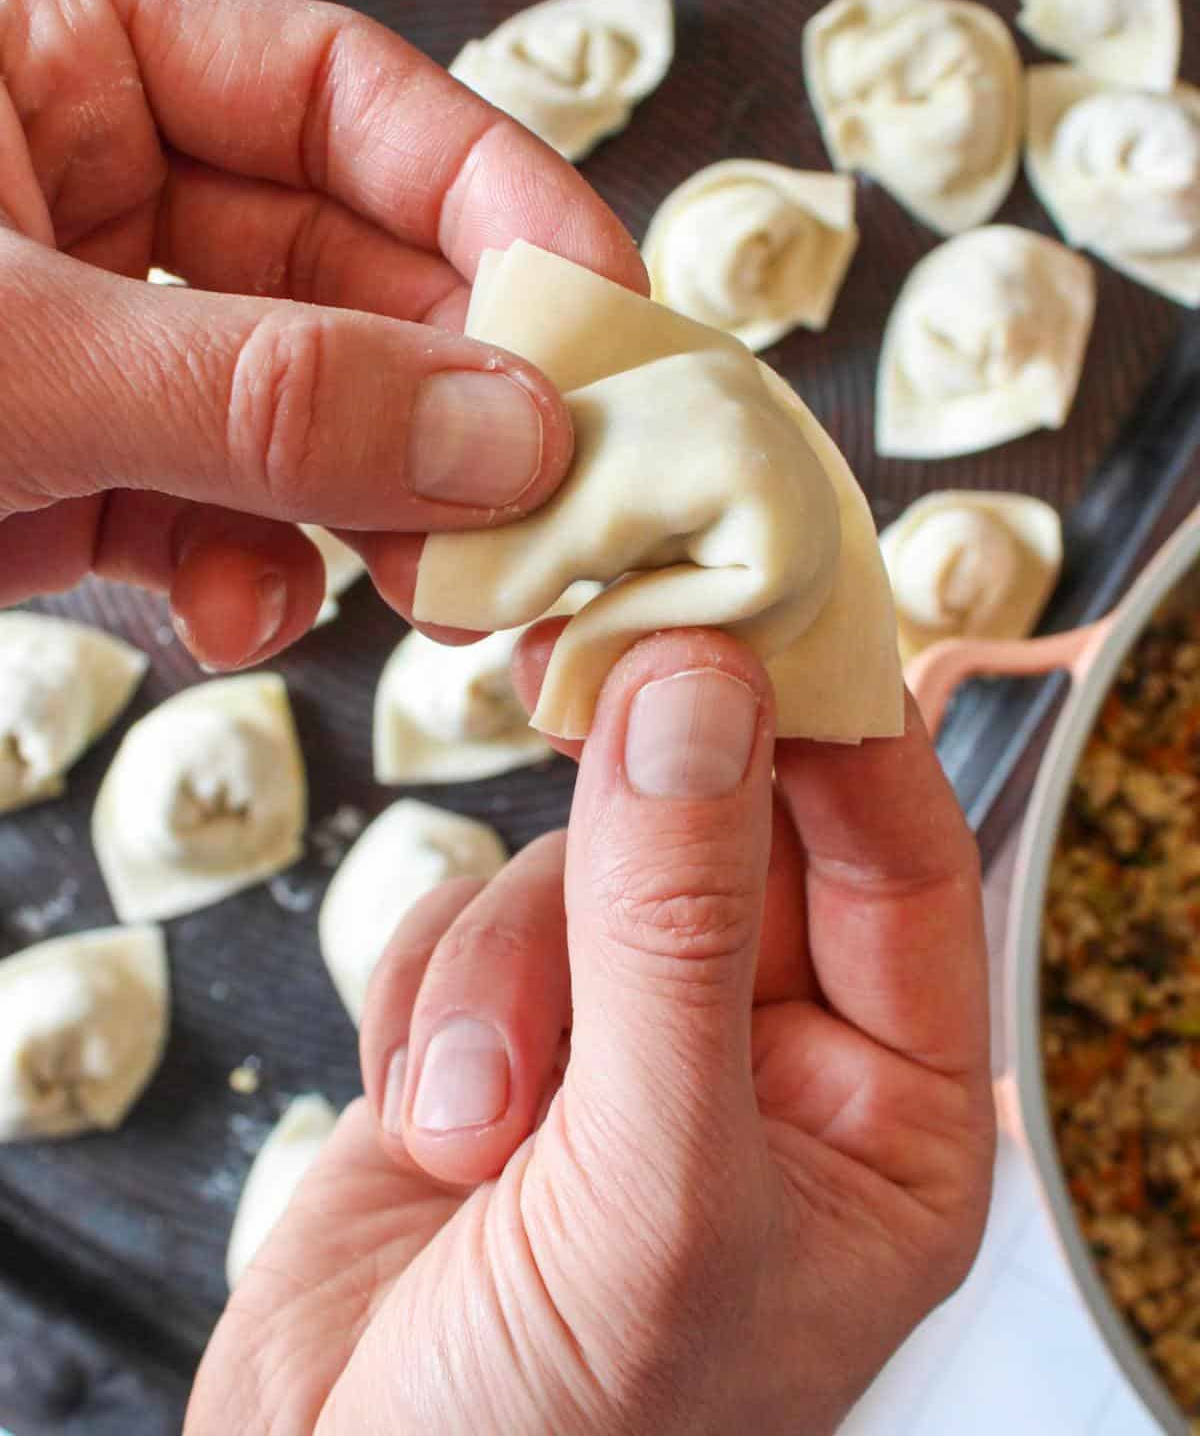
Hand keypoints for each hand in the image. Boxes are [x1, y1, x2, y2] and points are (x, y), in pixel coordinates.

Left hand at [0, 0, 643, 665]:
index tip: (603, 312)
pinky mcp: (73, 478)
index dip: (494, 199)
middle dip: (451, 400)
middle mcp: (92, 195)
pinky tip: (239, 614)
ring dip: (379, 513)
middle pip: (351, 277)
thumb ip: (263, 394)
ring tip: (437, 586)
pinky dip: (247, 582)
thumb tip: (504, 432)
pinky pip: (208, 522)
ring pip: (302, 419)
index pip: (341, 96)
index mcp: (62, 64)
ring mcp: (93, 346)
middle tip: (550, 495)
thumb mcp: (19, 355)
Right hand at [186, 631, 993, 1435]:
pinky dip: (429, 994)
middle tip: (573, 686)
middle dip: (641, 805)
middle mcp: (762, 1065)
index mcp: (883, 1120)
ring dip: (506, 965)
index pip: (900, 860)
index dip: (839, 726)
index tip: (753, 611)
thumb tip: (699, 693)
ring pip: (581, 870)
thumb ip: (677, 930)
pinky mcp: (494, 1041)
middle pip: (728, 830)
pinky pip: (471, 920)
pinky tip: (416, 1117)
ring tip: (470, 1118)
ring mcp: (621, 1046)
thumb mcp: (650, 1192)